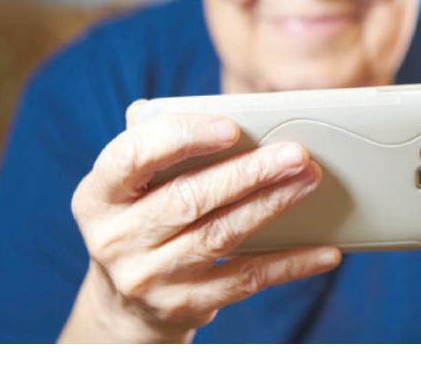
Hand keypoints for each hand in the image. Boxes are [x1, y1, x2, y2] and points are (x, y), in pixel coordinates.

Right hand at [60, 103, 340, 342]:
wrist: (124, 303)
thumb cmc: (141, 221)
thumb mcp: (131, 189)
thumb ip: (162, 152)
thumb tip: (227, 116)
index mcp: (98, 196)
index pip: (133, 157)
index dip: (182, 139)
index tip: (231, 128)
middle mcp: (116, 239)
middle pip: (190, 199)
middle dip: (249, 173)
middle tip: (296, 154)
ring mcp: (149, 277)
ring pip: (222, 235)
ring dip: (272, 205)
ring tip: (310, 180)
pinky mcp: (185, 305)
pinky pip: (246, 279)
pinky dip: (289, 263)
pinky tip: (323, 251)